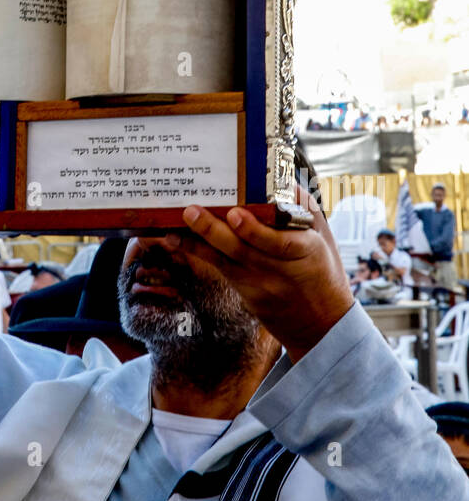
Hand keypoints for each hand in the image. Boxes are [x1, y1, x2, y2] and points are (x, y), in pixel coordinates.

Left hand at [180, 184, 354, 361]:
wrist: (321, 325)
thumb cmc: (323, 270)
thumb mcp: (324, 236)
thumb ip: (303, 206)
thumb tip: (279, 175)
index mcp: (306, 254)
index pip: (280, 244)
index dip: (255, 232)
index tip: (235, 215)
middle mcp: (279, 271)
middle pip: (244, 251)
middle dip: (215, 231)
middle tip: (191, 211)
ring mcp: (260, 285)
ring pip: (225, 261)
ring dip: (198, 242)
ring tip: (176, 226)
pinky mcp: (245, 293)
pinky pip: (220, 269)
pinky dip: (198, 253)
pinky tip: (177, 239)